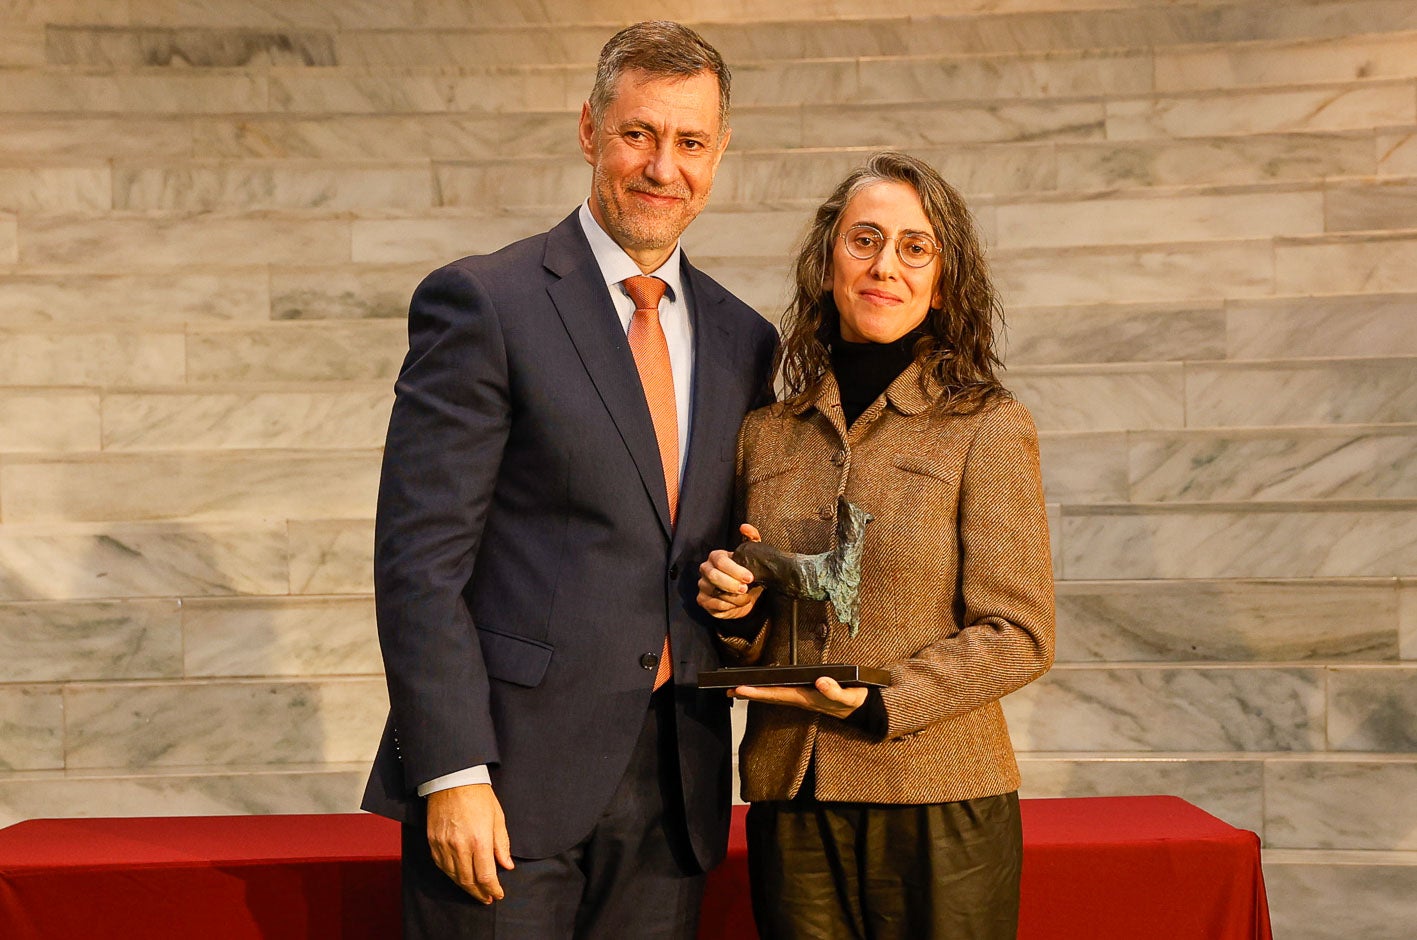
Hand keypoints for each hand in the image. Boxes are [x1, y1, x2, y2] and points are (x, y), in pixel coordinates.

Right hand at [425, 783, 513, 903]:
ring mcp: (444, 845)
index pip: (486, 876)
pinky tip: (459, 877)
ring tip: (475, 891)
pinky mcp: (433, 842)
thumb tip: (507, 866)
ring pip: (454, 876)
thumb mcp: (497, 818)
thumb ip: (502, 844)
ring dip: (465, 887)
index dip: (493, 889)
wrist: (452, 779)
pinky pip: (441, 866)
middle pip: (469, 880)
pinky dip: (451, 875)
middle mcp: (460, 846)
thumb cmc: (478, 796)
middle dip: (479, 892)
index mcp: (479, 840)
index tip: (498, 894)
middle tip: (487, 898)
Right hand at [697, 523, 764, 619]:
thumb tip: (744, 526)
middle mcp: (706, 569)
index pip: (720, 561)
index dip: (735, 570)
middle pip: (713, 576)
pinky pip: (711, 604)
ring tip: (745, 598)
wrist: (748, 595)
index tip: (750, 578)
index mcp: (716, 557)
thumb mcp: (754, 556)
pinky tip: (736, 605)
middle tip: (746, 589)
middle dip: (731, 584)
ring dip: (731, 597)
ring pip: (713, 591)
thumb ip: (752, 538)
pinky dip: (726, 606)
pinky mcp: (702, 600)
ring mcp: (702, 585)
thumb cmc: (748, 574)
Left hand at [727, 675, 867, 718]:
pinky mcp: (805, 695)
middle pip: (770, 697)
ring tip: (736, 690)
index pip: (777, 695)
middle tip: (727, 691)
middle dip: (749, 694)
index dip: (758, 692)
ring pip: (774, 695)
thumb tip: (821, 681)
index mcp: (807, 698)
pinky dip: (768, 690)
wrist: (863, 709)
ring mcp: (801, 698)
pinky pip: (781, 693)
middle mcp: (800, 699)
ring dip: (756, 693)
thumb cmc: (854, 700)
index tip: (740, 688)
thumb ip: (836, 690)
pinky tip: (761, 687)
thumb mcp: (849, 696)